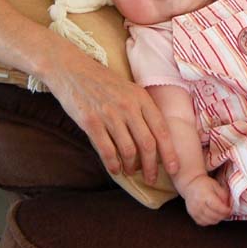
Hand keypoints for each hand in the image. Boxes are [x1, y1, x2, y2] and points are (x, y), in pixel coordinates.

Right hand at [47, 55, 178, 183]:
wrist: (72, 69)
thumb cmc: (102, 82)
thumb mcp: (129, 90)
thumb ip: (142, 110)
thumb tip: (155, 139)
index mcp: (141, 98)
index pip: (161, 129)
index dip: (170, 152)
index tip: (175, 168)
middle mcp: (128, 106)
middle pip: (147, 144)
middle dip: (152, 166)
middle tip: (151, 178)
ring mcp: (109, 114)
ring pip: (128, 150)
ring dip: (131, 166)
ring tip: (131, 171)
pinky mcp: (90, 122)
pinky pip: (106, 150)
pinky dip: (113, 164)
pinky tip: (115, 169)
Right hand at [179, 174, 231, 225]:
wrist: (190, 185)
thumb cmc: (204, 184)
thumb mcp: (216, 185)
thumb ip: (224, 195)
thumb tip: (229, 206)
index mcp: (206, 195)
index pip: (218, 207)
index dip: (226, 211)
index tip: (230, 210)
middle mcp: (199, 204)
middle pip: (214, 216)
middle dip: (223, 216)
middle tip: (227, 213)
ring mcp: (195, 211)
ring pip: (209, 221)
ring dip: (217, 219)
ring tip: (220, 214)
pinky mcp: (192, 215)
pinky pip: (203, 223)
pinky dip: (209, 221)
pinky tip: (212, 216)